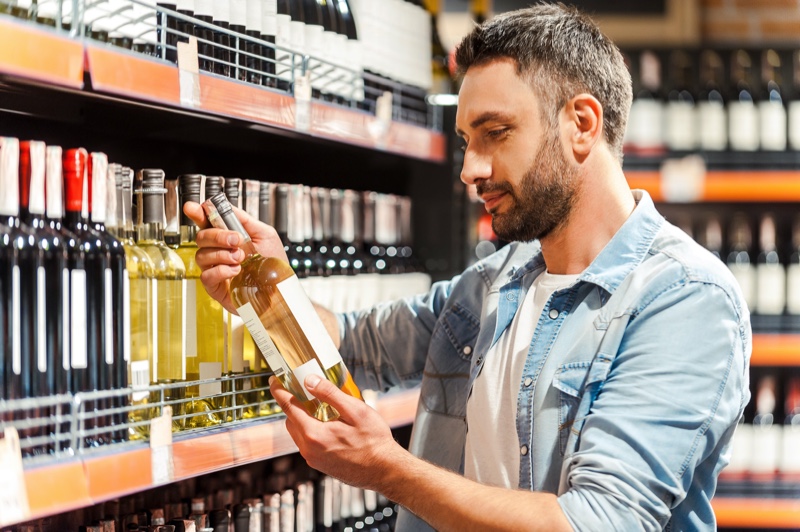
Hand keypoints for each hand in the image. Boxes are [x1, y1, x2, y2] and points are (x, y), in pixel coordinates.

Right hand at [183, 201, 288, 313]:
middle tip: (236, 240)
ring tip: (240, 258)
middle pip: (201, 237)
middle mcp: (218, 252)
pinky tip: (236, 271)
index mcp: (227, 238)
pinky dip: (221, 270)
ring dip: (222, 254)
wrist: (280, 287)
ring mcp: (215, 269)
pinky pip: (206, 275)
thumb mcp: (265, 235)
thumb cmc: (273, 263)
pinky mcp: (215, 287)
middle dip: (217, 236)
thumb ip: (245, 220)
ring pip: (201, 255)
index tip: (193, 208)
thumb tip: (227, 208)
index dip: (197, 214)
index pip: (206, 223)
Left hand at [270, 374, 402, 489]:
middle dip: (294, 404)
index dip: (279, 391)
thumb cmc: (374, 442)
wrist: (384, 470)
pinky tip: (328, 424)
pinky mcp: (320, 464)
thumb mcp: (355, 410)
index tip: (275, 380)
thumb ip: (330, 394)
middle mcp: (309, 449)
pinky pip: (308, 443)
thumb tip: (310, 381)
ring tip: (319, 406)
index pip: (288, 407)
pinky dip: (311, 430)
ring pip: (298, 433)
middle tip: (302, 389)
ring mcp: (313, 459)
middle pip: (291, 420)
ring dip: (303, 418)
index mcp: (314, 434)